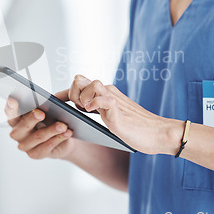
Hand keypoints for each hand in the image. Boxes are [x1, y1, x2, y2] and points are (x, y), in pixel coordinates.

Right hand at [4, 95, 74, 159]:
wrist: (62, 138)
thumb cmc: (51, 120)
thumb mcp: (47, 110)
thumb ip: (44, 105)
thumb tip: (48, 102)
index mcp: (16, 119)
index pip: (10, 112)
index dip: (10, 107)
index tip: (13, 100)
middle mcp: (17, 133)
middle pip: (22, 126)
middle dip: (31, 119)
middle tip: (41, 113)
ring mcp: (25, 145)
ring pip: (37, 137)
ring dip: (51, 130)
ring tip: (62, 125)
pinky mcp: (35, 154)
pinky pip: (47, 146)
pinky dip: (58, 138)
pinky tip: (67, 133)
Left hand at [66, 75, 183, 154]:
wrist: (158, 134)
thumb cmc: (135, 129)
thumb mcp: (110, 118)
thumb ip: (97, 111)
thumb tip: (76, 111)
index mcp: (104, 94)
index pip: (79, 84)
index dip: (64, 93)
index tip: (54, 102)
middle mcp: (108, 92)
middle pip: (80, 78)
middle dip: (71, 92)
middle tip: (76, 108)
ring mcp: (114, 99)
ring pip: (91, 83)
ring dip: (82, 96)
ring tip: (84, 110)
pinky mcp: (119, 110)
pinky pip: (104, 98)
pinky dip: (94, 103)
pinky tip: (91, 111)